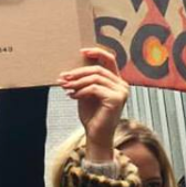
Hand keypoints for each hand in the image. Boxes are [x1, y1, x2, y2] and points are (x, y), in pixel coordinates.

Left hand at [57, 48, 128, 162]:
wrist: (96, 135)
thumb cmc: (92, 115)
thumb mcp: (86, 93)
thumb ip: (84, 80)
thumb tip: (70, 69)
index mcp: (117, 81)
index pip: (110, 59)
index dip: (96, 52)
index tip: (81, 51)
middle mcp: (122, 84)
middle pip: (98, 69)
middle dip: (78, 72)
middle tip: (63, 77)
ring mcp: (121, 92)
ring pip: (95, 78)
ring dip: (77, 82)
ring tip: (65, 87)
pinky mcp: (116, 99)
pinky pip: (94, 88)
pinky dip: (81, 91)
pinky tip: (72, 97)